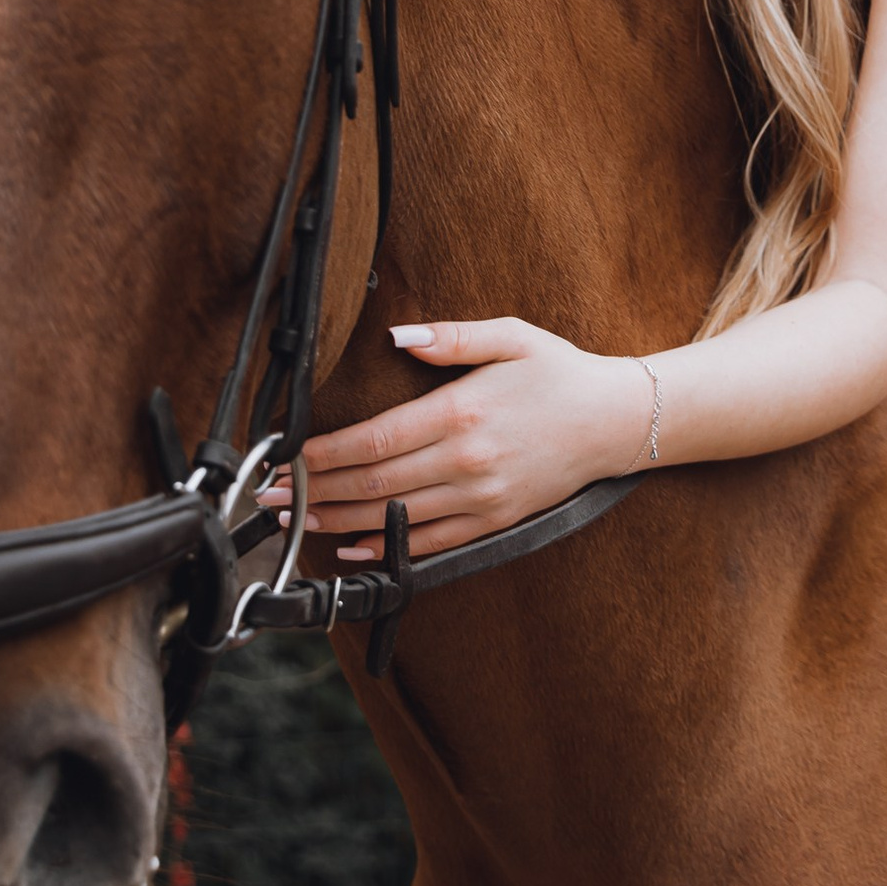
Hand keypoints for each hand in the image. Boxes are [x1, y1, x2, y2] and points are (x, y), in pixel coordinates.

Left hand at [269, 318, 653, 558]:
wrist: (616, 422)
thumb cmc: (560, 374)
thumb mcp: (510, 336)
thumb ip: (450, 337)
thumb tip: (400, 336)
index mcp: (460, 413)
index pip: (371, 441)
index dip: (320, 455)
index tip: (286, 458)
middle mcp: (465, 462)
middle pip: (371, 485)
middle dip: (313, 493)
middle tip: (271, 496)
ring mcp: (479, 498)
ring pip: (392, 518)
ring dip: (337, 522)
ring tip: (295, 520)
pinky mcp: (493, 521)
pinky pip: (429, 543)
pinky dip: (386, 548)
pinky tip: (352, 547)